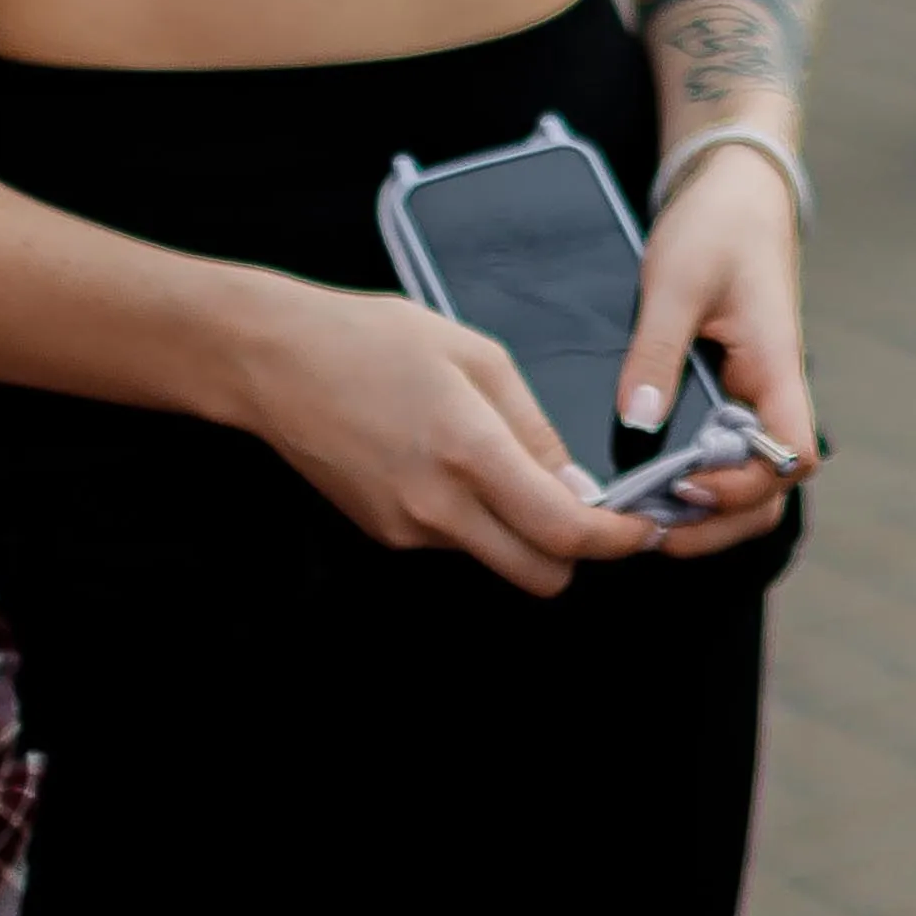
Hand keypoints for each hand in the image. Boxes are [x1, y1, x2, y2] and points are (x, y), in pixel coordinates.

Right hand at [221, 275, 655, 594]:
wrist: (275, 362)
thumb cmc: (372, 340)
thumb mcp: (477, 356)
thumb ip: (534, 427)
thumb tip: (576, 484)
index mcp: (472, 453)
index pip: (563, 531)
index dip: (615, 540)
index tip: (640, 528)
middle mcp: (438, 506)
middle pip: (537, 575)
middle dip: (575, 554)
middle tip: (589, 510)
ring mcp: (406, 528)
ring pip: (495, 559)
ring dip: (521, 534)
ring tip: (508, 466)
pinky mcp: (382, 533)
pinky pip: (453, 541)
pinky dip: (476, 520)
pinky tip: (456, 466)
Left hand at [618, 144, 816, 560]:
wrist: (736, 184)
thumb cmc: (718, 222)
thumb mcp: (674, 280)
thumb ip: (656, 353)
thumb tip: (636, 423)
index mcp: (776, 365)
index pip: (791, 454)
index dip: (744, 486)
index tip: (687, 483)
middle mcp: (772, 389)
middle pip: (772, 489)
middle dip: (718, 521)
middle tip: (653, 527)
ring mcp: (754, 392)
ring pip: (749, 477)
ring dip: (706, 508)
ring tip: (648, 512)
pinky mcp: (733, 386)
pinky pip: (725, 449)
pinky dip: (695, 476)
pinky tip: (651, 476)